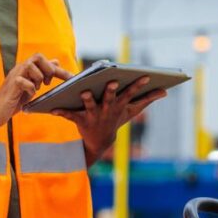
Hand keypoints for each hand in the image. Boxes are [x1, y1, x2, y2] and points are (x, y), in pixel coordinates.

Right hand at [0, 54, 72, 129]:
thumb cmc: (12, 101)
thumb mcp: (31, 87)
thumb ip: (41, 76)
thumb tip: (55, 62)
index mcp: (25, 69)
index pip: (44, 61)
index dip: (59, 69)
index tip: (72, 78)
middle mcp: (19, 69)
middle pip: (38, 56)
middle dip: (47, 69)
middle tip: (48, 83)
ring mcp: (14, 76)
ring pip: (31, 65)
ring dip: (38, 77)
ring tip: (37, 88)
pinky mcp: (10, 86)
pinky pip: (23, 81)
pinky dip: (30, 88)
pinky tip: (28, 95)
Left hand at [50, 76, 166, 162]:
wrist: (99, 141)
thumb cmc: (116, 119)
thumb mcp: (132, 111)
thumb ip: (147, 99)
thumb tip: (165, 91)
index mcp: (120, 105)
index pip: (131, 94)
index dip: (138, 85)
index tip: (145, 75)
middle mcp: (108, 110)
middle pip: (111, 98)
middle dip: (112, 90)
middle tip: (114, 81)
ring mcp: (94, 115)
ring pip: (90, 105)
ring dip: (88, 99)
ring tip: (84, 91)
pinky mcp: (80, 120)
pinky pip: (70, 115)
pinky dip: (61, 112)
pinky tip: (52, 108)